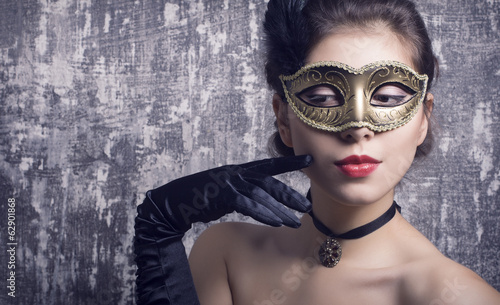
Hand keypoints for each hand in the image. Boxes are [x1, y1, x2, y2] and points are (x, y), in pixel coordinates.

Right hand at [145, 154, 312, 231]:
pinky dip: (262, 213)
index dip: (290, 162)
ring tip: (294, 223)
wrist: (176, 200)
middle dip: (289, 194)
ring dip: (279, 210)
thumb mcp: (228, 190)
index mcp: (241, 170)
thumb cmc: (204, 196)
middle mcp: (238, 173)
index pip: (270, 165)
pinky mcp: (222, 195)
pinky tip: (275, 222)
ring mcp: (229, 183)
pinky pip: (247, 205)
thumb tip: (265, 200)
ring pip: (261, 195)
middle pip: (269, 182)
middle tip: (307, 206)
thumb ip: (246, 191)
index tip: (309, 160)